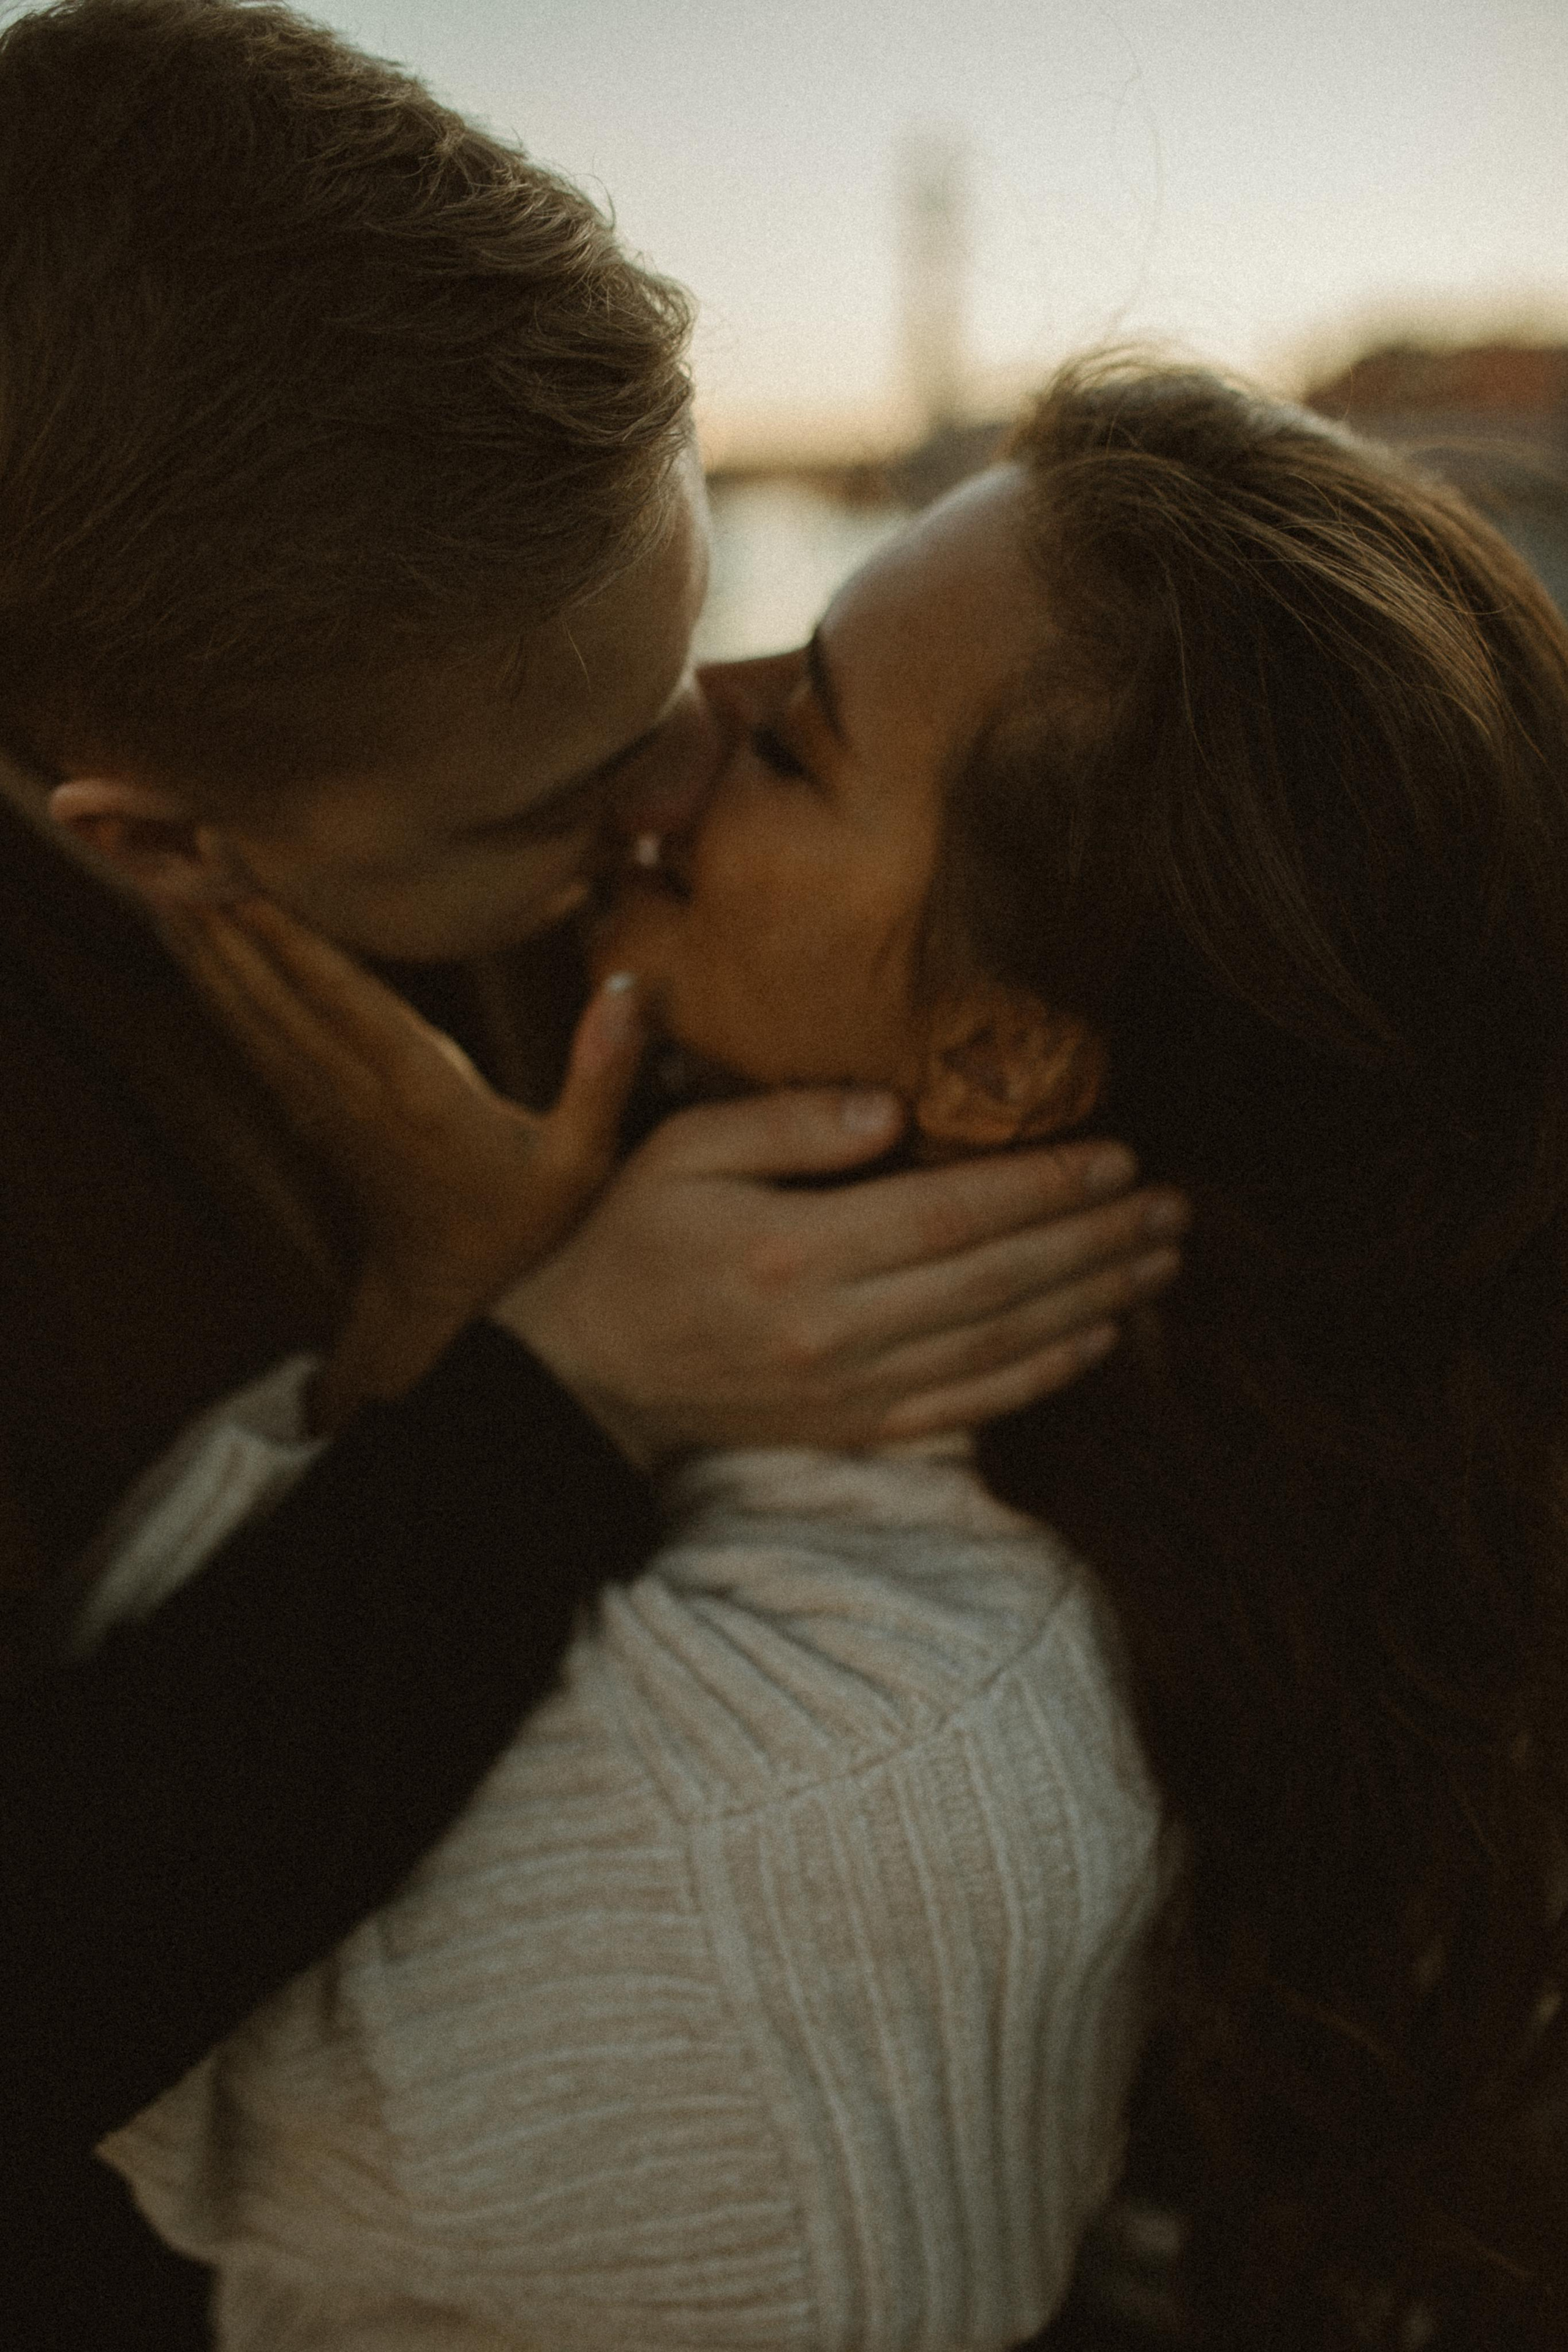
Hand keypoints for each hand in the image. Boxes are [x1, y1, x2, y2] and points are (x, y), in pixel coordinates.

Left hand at [159, 896, 645, 1426]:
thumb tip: (631, 988)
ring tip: (157, 876)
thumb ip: (603, 1074)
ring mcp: (322, 1104)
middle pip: (272, 993)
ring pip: (247, 1013)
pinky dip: (215, 986)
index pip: (343, 999)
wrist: (451, 1300)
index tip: (246, 871)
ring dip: (202, 947)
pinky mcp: (309, 1111)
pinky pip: (250, 1036)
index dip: (290, 933)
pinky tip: (191, 946)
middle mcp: (354, 1093)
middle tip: (171, 846)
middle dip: (222, 918)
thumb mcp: (580, 1162)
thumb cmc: (520, 1227)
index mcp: (416, 1093)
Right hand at [499, 1086, 1187, 1462]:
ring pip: (999, 1346)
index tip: (1117, 1156)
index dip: (1043, 1187)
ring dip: (1091, 1303)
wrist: (580, 1375)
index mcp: (793, 1251)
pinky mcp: (853, 1429)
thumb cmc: (630, 1242)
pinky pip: (970, 1408)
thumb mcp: (679, 1151)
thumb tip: (893, 1112)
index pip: (950, 1214)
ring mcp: (848, 1391)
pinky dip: (1042, 1375)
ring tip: (1160, 1262)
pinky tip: (1099, 1338)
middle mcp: (832, 1330)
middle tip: (1173, 1208)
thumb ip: (786, 1124)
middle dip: (1094, 1242)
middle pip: (996, 1283)